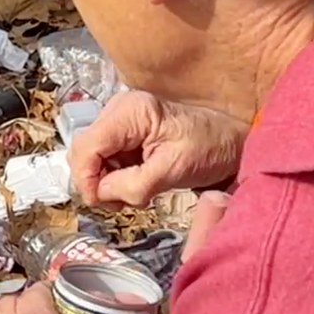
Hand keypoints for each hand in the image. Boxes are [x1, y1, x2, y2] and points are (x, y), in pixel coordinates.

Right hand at [69, 92, 246, 207]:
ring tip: (132, 192)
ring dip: (104, 182)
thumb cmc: (210, 150)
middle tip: (120, 201)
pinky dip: (112, 177)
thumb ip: (132, 184)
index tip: (102, 202)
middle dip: (95, 181)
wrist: (230, 143)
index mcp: (130, 112)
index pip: (86, 147)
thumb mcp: (172, 170)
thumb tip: (100, 194)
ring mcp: (119, 121)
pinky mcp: (122, 133)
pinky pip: (102, 159)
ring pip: (90, 158)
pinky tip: (133, 183)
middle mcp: (118, 110)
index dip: (86, 179)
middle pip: (82, 152)